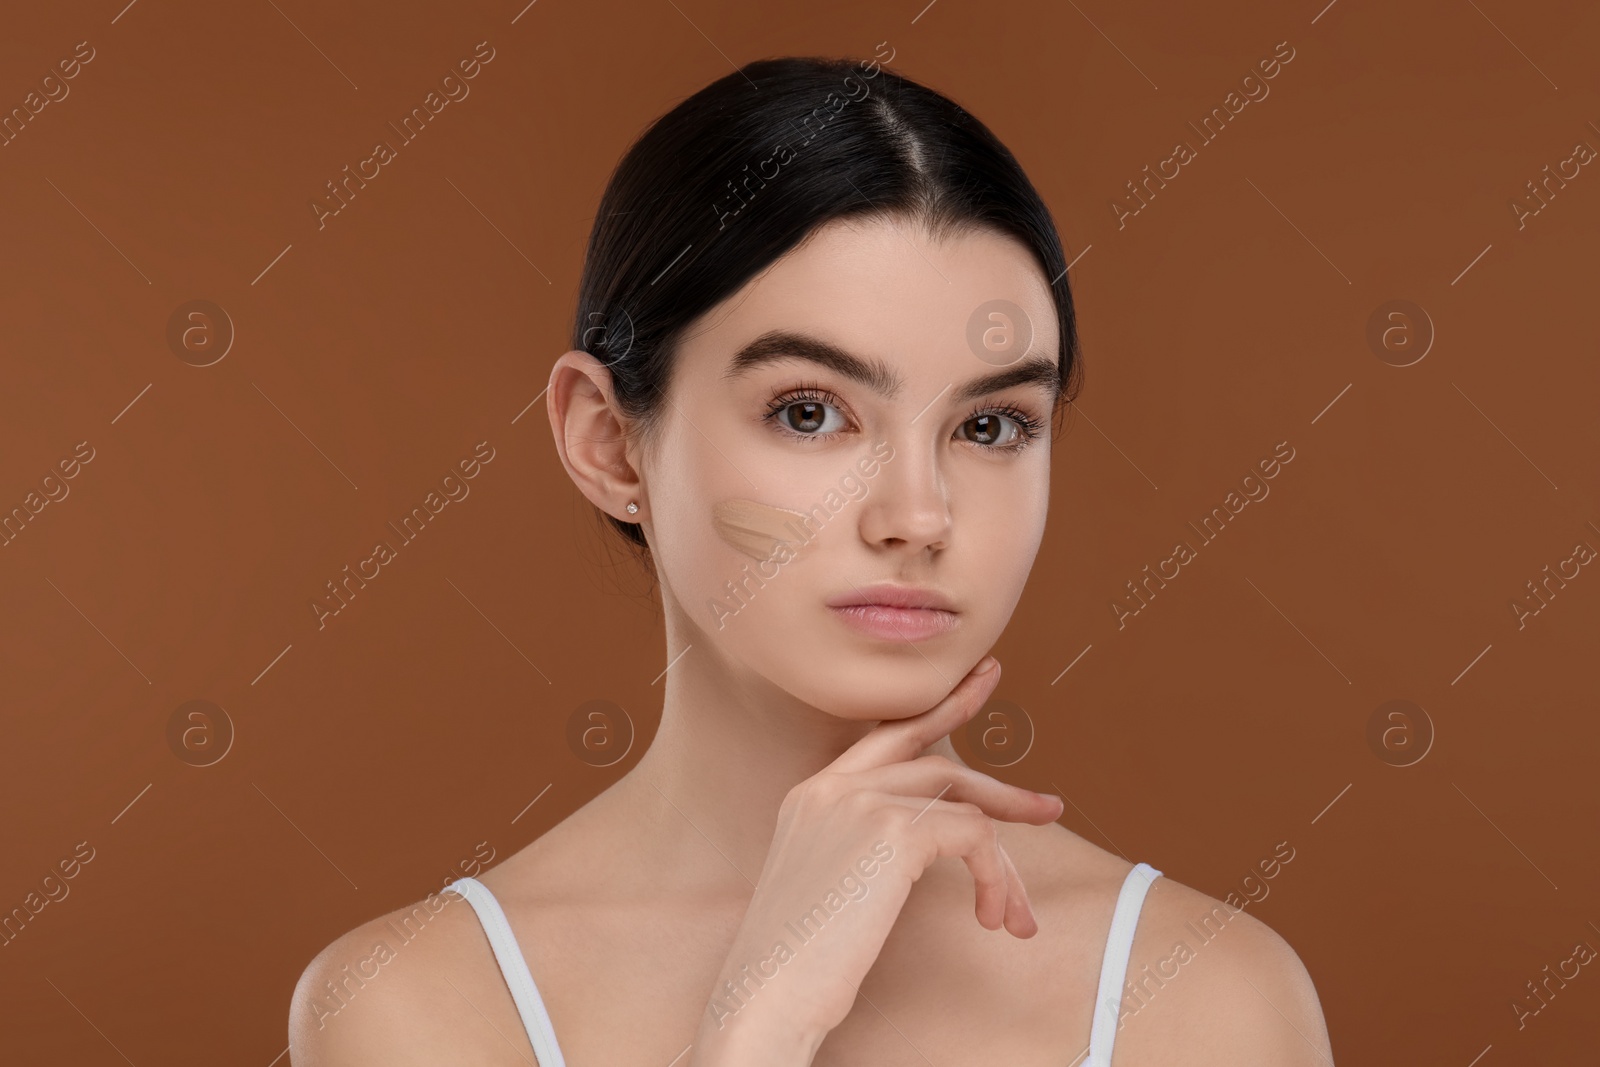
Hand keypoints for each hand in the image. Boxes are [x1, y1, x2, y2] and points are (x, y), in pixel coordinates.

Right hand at [688, 655, 1063, 1065]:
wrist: (767, 994)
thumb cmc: (796, 961)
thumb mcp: (827, 886)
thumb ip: (863, 850)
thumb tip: (929, 845)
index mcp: (811, 795)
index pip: (886, 735)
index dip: (940, 711)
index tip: (980, 683)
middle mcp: (832, 787)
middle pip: (935, 759)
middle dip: (1000, 784)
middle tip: (1049, 807)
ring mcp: (860, 801)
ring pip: (964, 803)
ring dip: (1004, 863)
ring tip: (1022, 912)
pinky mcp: (892, 831)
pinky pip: (973, 835)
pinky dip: (994, 876)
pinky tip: (990, 916)